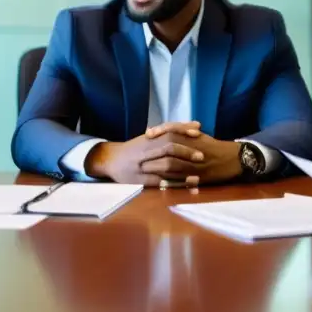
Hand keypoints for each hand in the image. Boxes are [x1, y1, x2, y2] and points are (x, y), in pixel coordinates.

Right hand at [85, 130, 203, 186]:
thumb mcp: (150, 136)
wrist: (110, 159)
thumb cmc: (135, 148)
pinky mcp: (140, 180)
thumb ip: (172, 131)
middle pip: (168, 148)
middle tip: (201, 157)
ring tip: (197, 177)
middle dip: (186, 152)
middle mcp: (146, 150)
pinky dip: (172, 185)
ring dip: (183, 172)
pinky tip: (184, 188)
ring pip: (165, 166)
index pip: (168, 131)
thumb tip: (196, 124)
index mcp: (149, 138)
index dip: (184, 131)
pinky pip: (158, 182)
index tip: (199, 134)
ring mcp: (142, 166)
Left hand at [142, 122, 243, 184]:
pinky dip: (171, 181)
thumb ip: (183, 132)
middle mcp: (193, 148)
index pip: (173, 130)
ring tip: (145, 171)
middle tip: (140, 156)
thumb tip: (166, 129)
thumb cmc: (214, 146)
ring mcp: (195, 164)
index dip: (159, 133)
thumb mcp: (200, 136)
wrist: (233, 158)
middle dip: (154, 152)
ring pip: (174, 165)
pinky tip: (161, 184)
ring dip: (159, 169)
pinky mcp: (200, 176)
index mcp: (193, 137)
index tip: (146, 135)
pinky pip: (183, 180)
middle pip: (169, 148)